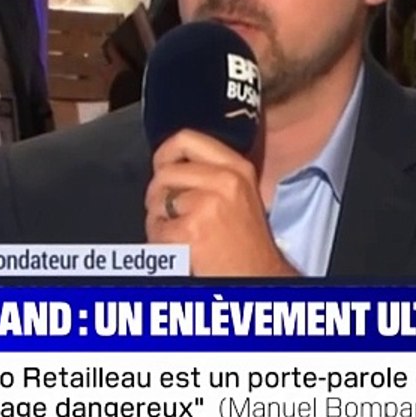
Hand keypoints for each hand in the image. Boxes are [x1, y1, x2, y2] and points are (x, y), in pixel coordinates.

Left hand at [145, 130, 296, 276]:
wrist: (258, 278)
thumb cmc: (248, 244)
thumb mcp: (240, 194)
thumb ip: (210, 174)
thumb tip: (169, 164)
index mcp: (237, 167)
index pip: (186, 138)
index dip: (164, 153)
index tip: (161, 168)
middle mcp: (225, 180)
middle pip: (164, 172)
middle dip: (158, 195)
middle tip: (169, 214)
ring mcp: (208, 204)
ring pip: (156, 201)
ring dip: (159, 221)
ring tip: (180, 236)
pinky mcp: (192, 229)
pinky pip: (156, 229)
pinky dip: (160, 244)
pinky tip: (181, 250)